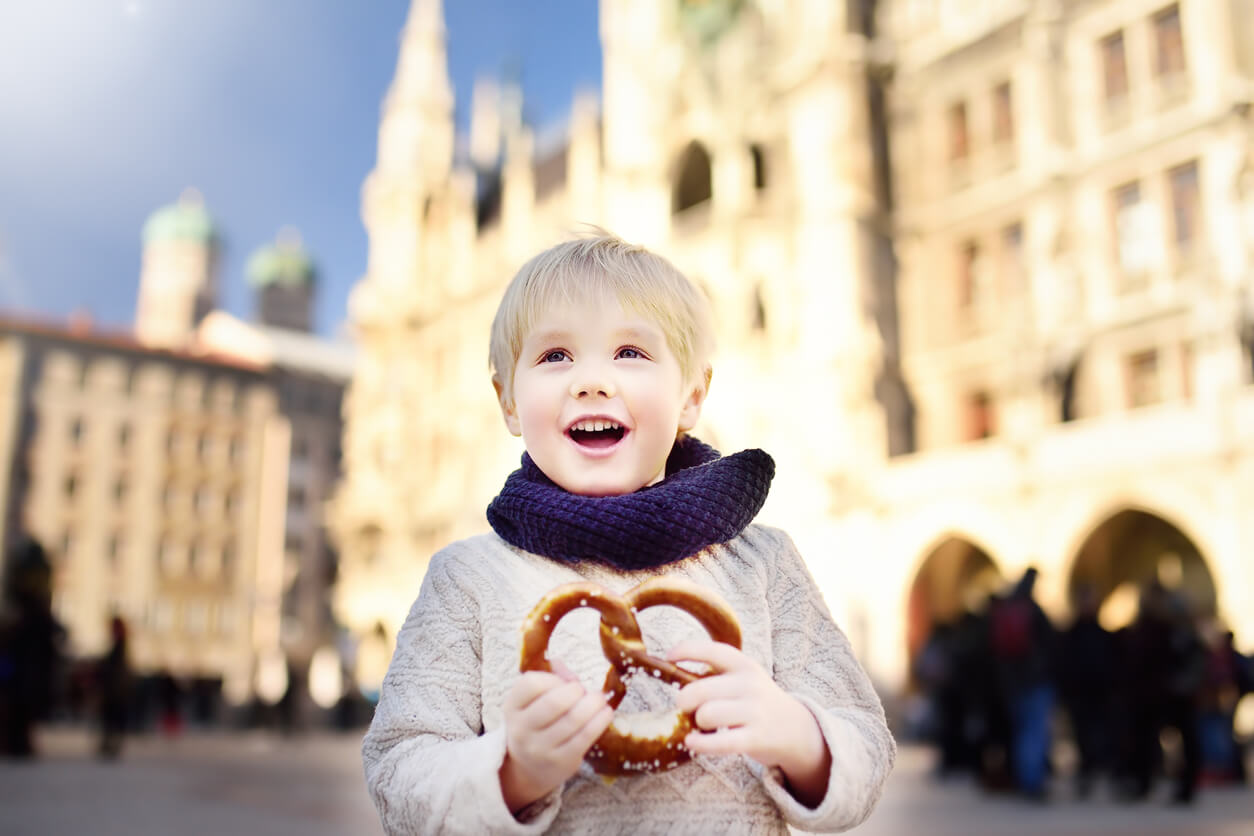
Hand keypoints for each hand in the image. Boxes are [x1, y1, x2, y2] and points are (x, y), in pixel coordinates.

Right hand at [499, 661, 612, 814]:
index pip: (531, 684)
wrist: (530, 767)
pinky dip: (600, 721)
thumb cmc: (537, 724)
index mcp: (513, 707)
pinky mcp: (560, 762)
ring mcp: (540, 748)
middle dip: (577, 691)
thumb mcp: (533, 700)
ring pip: (573, 719)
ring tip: (600, 699)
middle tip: (587, 691)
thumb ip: (548, 677)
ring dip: (593, 704)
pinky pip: (585, 737)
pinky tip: (605, 713)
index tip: (565, 683)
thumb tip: (561, 664)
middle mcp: (522, 729)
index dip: (554, 679)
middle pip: (555, 702)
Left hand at [668, 640, 831, 807]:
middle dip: (684, 700)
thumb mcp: (744, 679)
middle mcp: (750, 685)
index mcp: (744, 665)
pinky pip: (719, 742)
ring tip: (703, 724)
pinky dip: (700, 744)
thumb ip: (715, 676)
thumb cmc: (756, 702)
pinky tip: (691, 742)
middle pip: (699, 690)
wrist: (796, 729)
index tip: (669, 656)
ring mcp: (755, 711)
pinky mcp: (756, 738)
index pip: (712, 651)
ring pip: (706, 715)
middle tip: (684, 706)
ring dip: (697, 722)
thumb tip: (672, 674)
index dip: (687, 650)